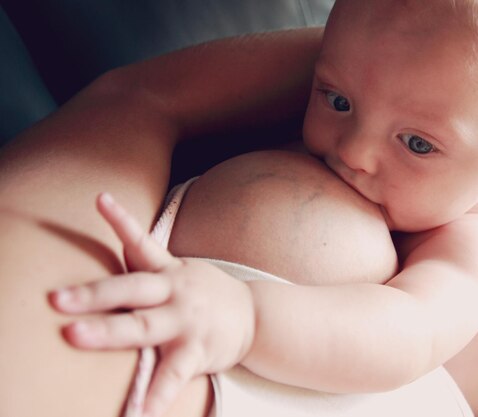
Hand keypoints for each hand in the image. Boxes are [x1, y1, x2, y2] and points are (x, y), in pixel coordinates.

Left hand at [50, 193, 254, 416]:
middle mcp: (176, 293)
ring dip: (109, 333)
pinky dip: (157, 395)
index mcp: (170, 272)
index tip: (100, 199)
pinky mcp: (197, 352)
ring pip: (144, 328)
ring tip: (76, 338)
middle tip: (57, 298)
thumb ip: (148, 261)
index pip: (143, 242)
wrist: (255, 317)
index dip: (122, 221)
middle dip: (93, 293)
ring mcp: (187, 323)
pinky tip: (141, 412)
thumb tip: (117, 238)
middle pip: (131, 289)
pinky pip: (174, 375)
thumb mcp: (181, 271)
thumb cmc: (206, 294)